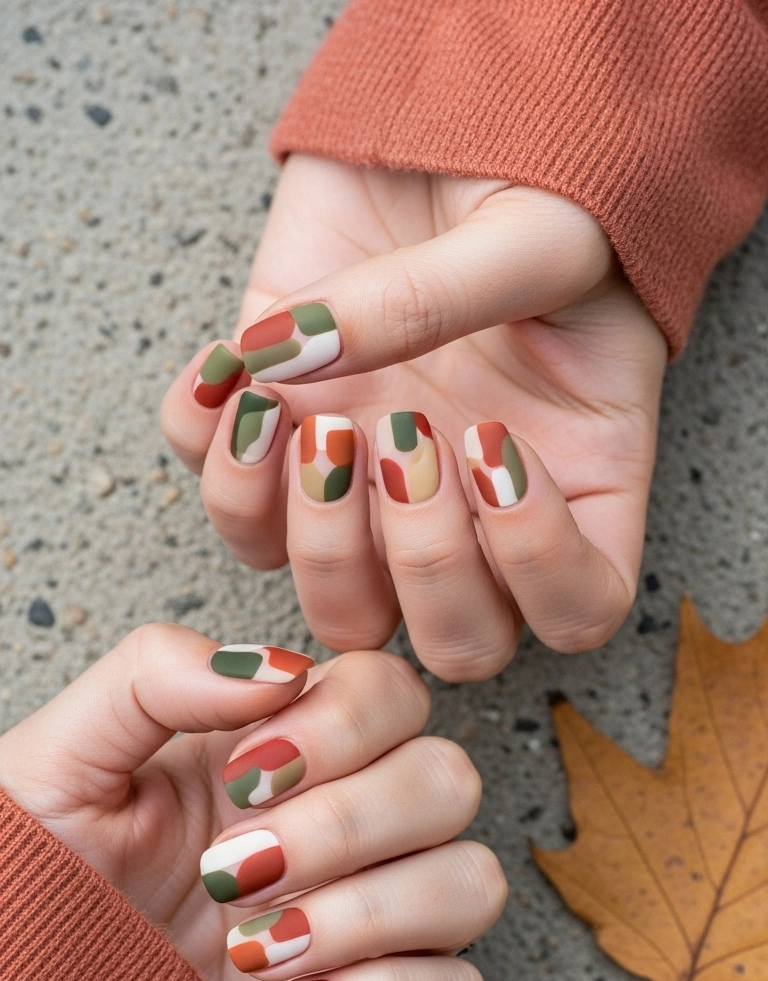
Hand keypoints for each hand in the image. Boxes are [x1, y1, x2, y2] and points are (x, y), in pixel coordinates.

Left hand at [0, 628, 502, 980]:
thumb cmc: (41, 903)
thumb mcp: (61, 767)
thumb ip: (153, 677)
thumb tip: (278, 668)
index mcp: (284, 761)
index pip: (392, 693)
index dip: (343, 724)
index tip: (245, 777)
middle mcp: (346, 838)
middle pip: (450, 779)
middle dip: (345, 825)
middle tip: (234, 873)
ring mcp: (374, 936)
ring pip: (474, 883)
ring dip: (365, 913)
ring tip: (252, 952)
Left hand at [161, 156, 666, 679]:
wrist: (444, 126)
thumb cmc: (531, 184)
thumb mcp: (534, 229)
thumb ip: (446, 299)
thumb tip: (312, 357)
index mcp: (573, 483)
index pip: (577, 608)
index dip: (537, 566)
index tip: (495, 446)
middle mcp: (475, 518)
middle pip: (454, 642)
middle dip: (417, 560)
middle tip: (403, 431)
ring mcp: (374, 501)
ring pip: (339, 610)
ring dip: (311, 534)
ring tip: (308, 412)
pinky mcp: (284, 452)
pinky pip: (230, 513)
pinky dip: (207, 451)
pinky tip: (228, 365)